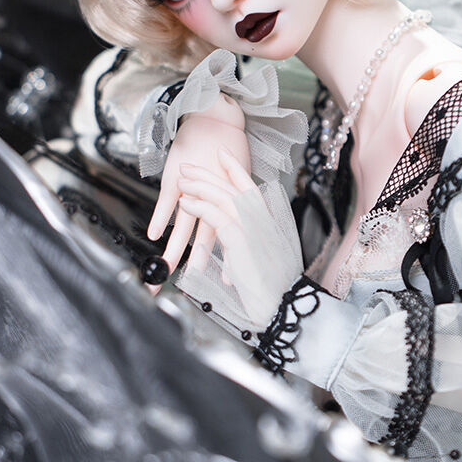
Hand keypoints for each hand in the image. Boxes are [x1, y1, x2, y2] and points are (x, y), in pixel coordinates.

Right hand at [146, 102, 250, 292]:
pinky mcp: (177, 178)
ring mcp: (192, 191)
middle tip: (186, 287)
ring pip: (184, 227)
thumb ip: (232, 205)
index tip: (223, 285)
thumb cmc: (227, 149)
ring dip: (174, 250)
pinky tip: (154, 235)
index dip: (224, 262)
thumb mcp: (236, 181)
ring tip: (166, 270)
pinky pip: (166, 202)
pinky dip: (160, 218)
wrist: (216, 120)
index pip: (226, 239)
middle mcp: (211, 201)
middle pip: (203, 241)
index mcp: (227, 203)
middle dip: (194, 267)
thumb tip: (232, 229)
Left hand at [176, 148, 301, 328]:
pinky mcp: (243, 242)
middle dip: (209, 174)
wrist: (280, 308)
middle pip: (233, 189)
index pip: (250, 188)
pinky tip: (185, 202)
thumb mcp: (255, 260)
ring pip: (224, 198)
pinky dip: (199, 206)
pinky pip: (217, 217)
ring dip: (200, 186)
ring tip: (181, 181)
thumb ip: (243, 243)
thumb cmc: (268, 289)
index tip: (222, 154)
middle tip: (189, 166)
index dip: (235, 169)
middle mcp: (263, 222)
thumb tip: (229, 236)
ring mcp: (254, 231)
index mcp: (267, 224)